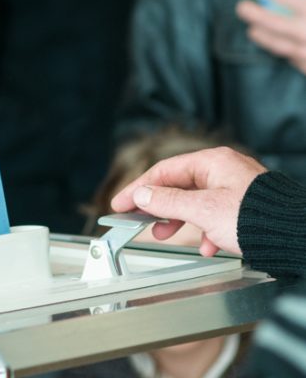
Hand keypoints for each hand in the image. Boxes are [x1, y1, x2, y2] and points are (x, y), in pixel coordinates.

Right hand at [111, 147, 266, 256]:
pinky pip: (213, 216)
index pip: (163, 171)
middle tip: (138, 220)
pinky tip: (205, 245)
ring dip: (177, 220)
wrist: (295, 236)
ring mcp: (234, 188)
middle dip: (157, 206)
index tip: (120, 203)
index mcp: (212, 162)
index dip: (137, 188)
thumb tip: (142, 195)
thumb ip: (167, 201)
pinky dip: (204, 231)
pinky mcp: (242, 207)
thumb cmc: (257, 218)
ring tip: (165, 234)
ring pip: (194, 202)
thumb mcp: (202, 210)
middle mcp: (223, 171)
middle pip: (177, 186)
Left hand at [237, 0, 305, 73]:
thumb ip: (304, 5)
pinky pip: (291, 58)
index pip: (294, 1)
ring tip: (251, 30)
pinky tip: (273, 45)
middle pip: (278, 24)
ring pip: (279, 45)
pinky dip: (280, 49)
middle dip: (257, 15)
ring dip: (262, 37)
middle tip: (241, 7)